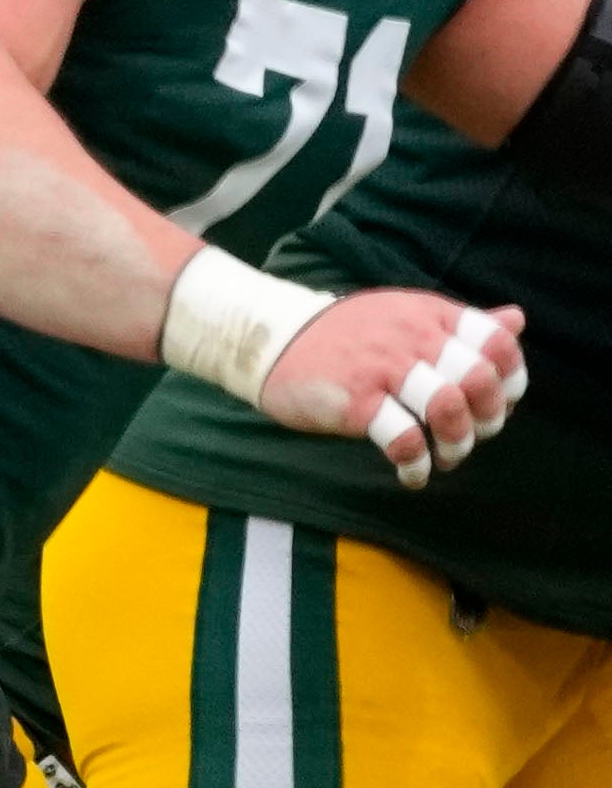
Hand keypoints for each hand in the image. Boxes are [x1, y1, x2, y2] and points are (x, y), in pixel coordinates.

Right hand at [263, 286, 530, 489]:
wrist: (272, 340)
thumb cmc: (347, 335)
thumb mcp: (407, 315)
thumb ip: (464, 324)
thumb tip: (517, 321)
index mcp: (430, 314)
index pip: (497, 342)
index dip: (510, 379)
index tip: (499, 403)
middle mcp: (412, 337)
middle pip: (478, 378)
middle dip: (488, 417)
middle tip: (476, 435)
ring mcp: (382, 369)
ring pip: (447, 408)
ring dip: (457, 442)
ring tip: (447, 457)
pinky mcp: (355, 402)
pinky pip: (402, 438)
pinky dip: (416, 464)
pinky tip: (412, 473)